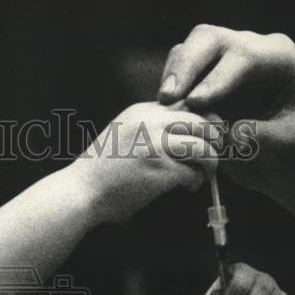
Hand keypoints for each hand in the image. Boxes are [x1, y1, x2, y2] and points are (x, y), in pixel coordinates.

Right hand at [66, 102, 217, 224]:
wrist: (80, 191)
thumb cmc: (102, 170)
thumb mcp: (123, 132)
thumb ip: (150, 125)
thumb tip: (186, 128)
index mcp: (143, 110)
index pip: (188, 103)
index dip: (203, 120)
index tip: (205, 136)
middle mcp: (151, 122)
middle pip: (203, 121)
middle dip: (214, 139)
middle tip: (212, 154)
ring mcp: (156, 146)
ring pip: (204, 147)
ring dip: (210, 162)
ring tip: (203, 174)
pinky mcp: (160, 170)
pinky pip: (194, 173)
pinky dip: (195, 182)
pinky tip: (187, 187)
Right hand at [158, 25, 294, 200]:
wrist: (293, 161)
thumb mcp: (285, 146)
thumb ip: (255, 136)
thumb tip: (222, 132)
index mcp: (278, 59)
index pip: (244, 56)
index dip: (217, 78)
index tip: (196, 103)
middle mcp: (250, 50)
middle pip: (208, 40)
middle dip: (186, 66)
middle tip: (168, 97)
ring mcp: (224, 62)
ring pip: (187, 52)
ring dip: (172, 77)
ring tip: (163, 107)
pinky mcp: (204, 80)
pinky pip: (178, 75)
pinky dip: (169, 93)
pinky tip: (165, 115)